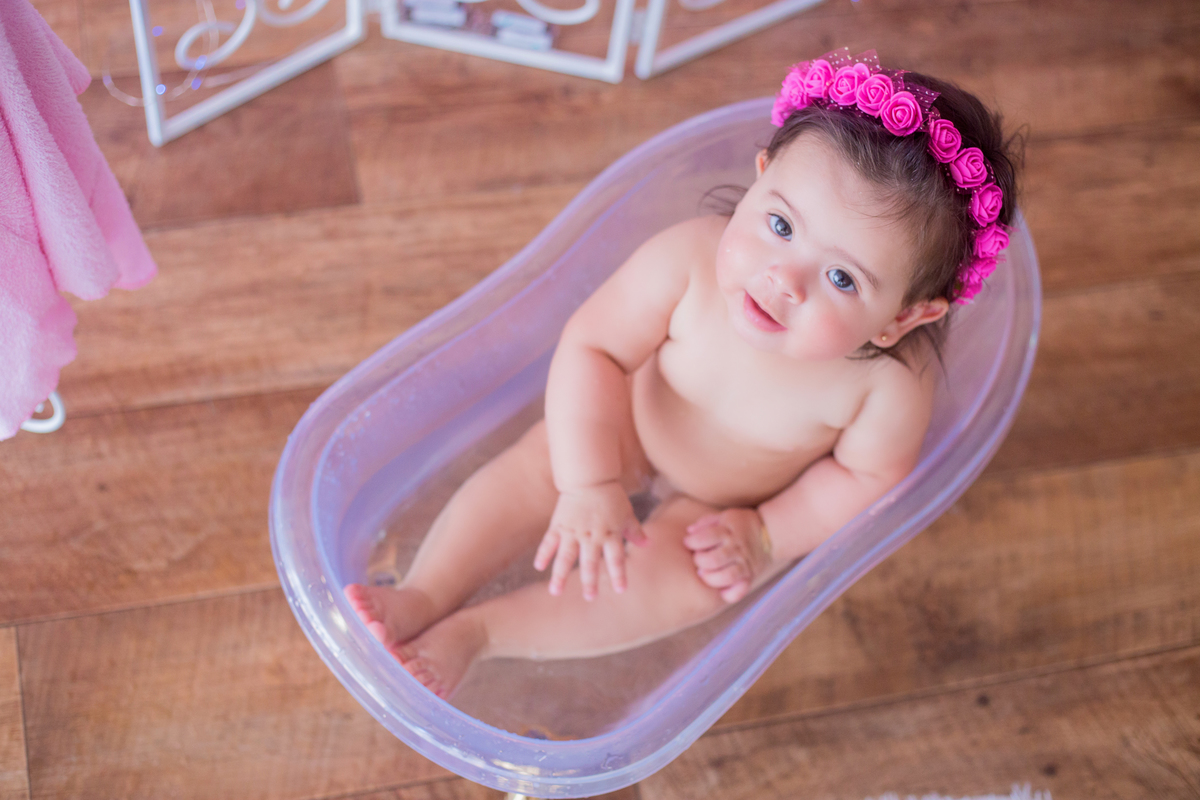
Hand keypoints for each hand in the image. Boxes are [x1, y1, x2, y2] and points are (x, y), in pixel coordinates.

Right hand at [534, 481, 646, 599]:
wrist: (589, 477)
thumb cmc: (611, 496)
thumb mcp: (626, 513)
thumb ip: (635, 531)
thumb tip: (648, 544)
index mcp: (610, 534)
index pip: (616, 558)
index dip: (618, 574)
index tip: (620, 590)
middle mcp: (591, 535)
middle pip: (590, 562)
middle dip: (590, 581)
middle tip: (590, 598)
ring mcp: (573, 531)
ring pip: (566, 556)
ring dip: (560, 575)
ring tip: (555, 592)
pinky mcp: (559, 525)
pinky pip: (549, 541)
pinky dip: (544, 554)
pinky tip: (539, 567)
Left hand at [683, 508, 772, 603]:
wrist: (770, 533)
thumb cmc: (740, 525)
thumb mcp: (725, 516)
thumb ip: (706, 523)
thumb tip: (689, 533)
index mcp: (728, 531)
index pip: (706, 538)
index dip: (692, 542)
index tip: (688, 542)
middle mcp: (736, 548)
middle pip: (713, 560)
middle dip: (699, 561)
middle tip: (698, 559)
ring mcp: (744, 564)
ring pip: (726, 577)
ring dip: (710, 578)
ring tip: (704, 574)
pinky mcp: (750, 576)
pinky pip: (740, 590)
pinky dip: (728, 593)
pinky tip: (719, 589)